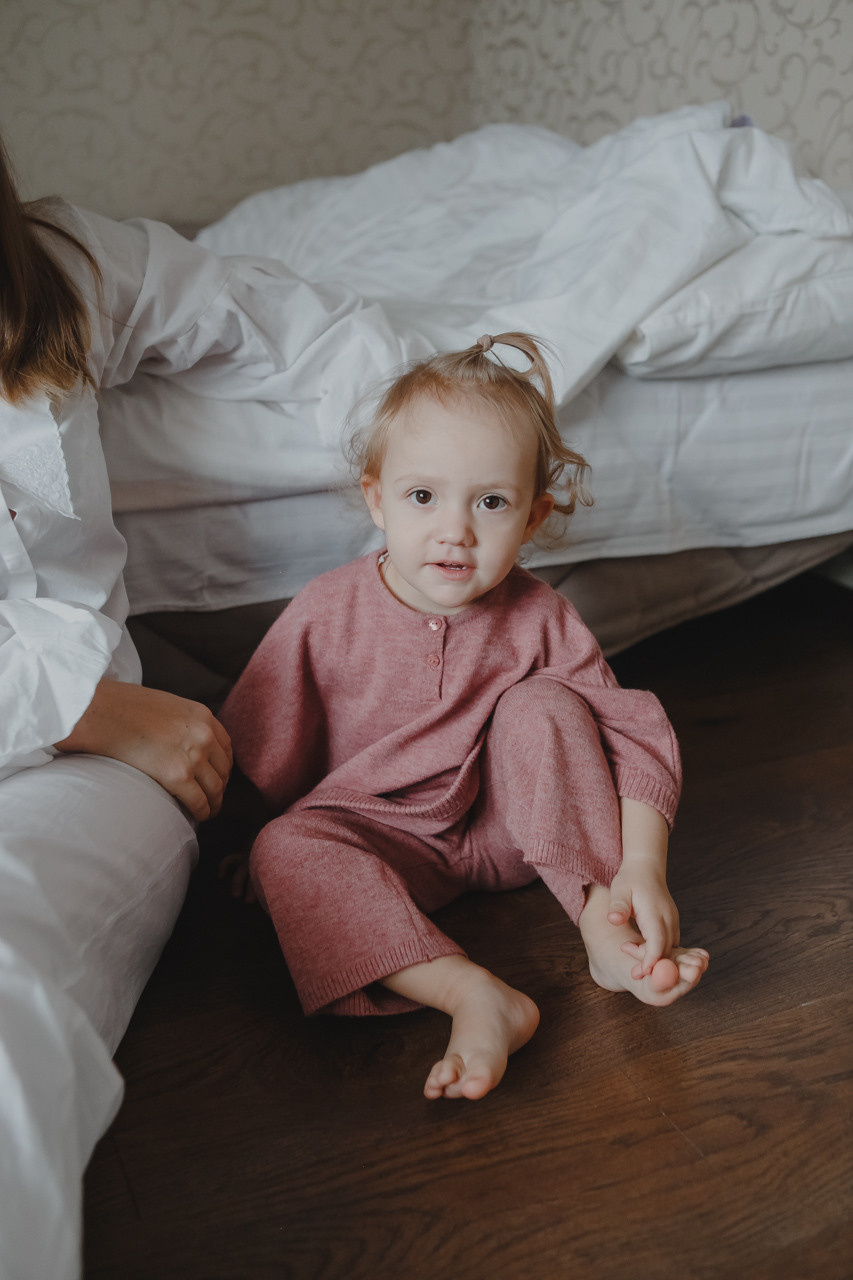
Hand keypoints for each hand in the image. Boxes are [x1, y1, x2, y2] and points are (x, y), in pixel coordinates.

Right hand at [55, 678, 231, 820]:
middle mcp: (204, 735)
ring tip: (208, 810)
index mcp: (202, 715)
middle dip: (220, 785)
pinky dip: (202, 812)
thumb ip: (181, 723)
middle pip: (223, 769)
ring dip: (213, 802)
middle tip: (213, 797)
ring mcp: (194, 756)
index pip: (225, 746)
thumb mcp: (165, 705)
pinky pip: (199, 802)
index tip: (218, 775)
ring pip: (215, 789)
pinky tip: (198, 816)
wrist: (102, 712)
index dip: (223, 765)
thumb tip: (179, 742)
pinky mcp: (179, 776)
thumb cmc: (123, 707)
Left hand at [606, 858, 679, 973]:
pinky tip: (643, 953)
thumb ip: (618, 906)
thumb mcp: (619, 889)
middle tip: (633, 973)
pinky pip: (669, 944)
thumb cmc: (630, 879)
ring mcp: (672, 921)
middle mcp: (668, 919)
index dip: (650, 960)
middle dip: (651, 965)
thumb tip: (613, 919)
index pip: (657, 943)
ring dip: (655, 959)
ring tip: (633, 957)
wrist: (646, 868)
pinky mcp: (672, 923)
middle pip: (665, 950)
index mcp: (655, 913)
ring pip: (670, 949)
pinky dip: (659, 953)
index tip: (640, 973)